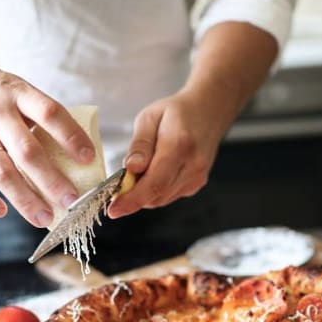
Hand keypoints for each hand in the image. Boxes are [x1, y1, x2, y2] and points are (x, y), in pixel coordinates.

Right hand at [0, 56, 94, 226]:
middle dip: (53, 181)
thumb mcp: (12, 86)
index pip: (50, 113)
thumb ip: (36, 114)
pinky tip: (2, 211)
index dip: (72, 136)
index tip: (89, 158)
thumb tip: (71, 147)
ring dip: (25, 200)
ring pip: (2, 173)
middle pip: (28, 152)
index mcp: (17, 93)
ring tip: (44, 217)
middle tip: (72, 201)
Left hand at [108, 89, 227, 218]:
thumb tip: (131, 169)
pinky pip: (168, 195)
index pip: (155, 182)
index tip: (114, 209)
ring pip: (160, 198)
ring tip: (138, 171)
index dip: (132, 199)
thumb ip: (140, 145)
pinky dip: (154, 190)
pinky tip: (153, 172)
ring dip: (143, 192)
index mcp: (179, 145)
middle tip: (117, 185)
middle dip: (132, 196)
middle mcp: (192, 165)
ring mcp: (197, 177)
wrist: (208, 111)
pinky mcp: (196, 184)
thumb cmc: (177, 113)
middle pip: (156, 194)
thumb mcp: (149, 117)